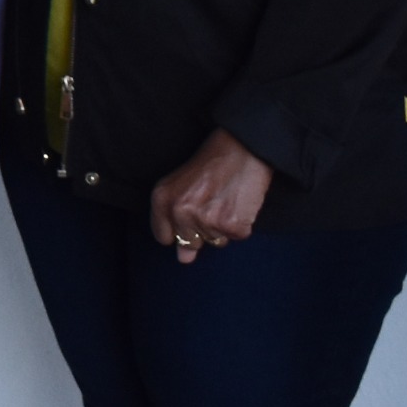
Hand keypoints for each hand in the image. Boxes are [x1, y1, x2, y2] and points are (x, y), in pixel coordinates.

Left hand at [145, 129, 271, 262]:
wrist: (243, 147)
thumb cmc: (212, 162)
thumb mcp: (182, 183)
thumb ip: (175, 220)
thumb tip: (184, 260)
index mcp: (162, 199)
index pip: (163, 237)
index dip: (178, 230)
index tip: (190, 216)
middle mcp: (180, 212)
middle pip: (190, 244)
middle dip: (203, 229)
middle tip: (213, 201)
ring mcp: (205, 220)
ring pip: (215, 242)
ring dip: (223, 226)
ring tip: (227, 199)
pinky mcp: (231, 225)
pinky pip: (237, 237)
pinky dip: (242, 223)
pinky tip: (240, 202)